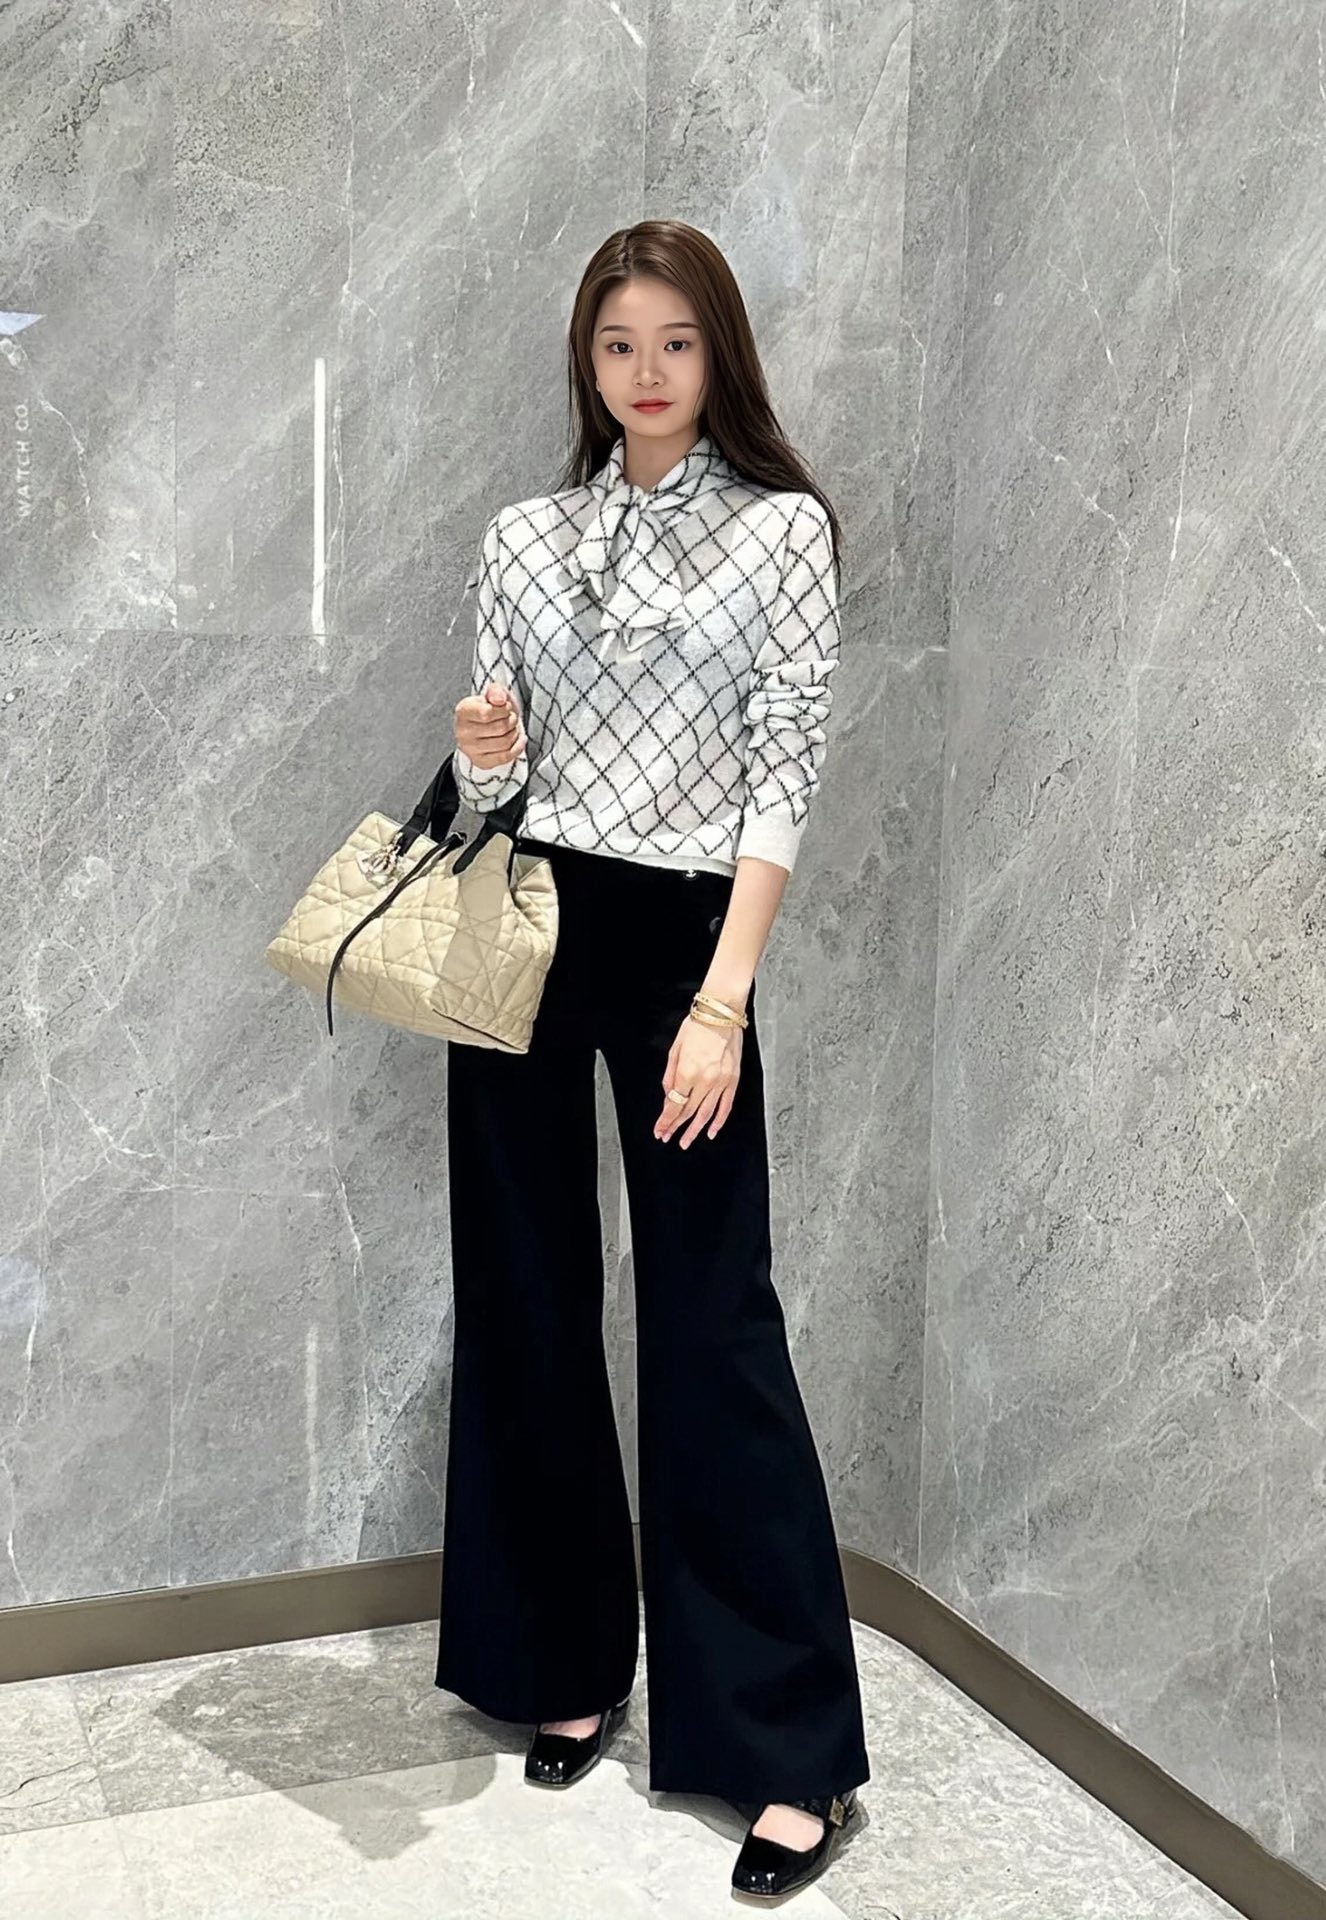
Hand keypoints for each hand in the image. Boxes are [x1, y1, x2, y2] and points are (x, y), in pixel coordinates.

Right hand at [454, 682, 525, 767]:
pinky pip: (506, 757)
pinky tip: (519, 738)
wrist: (480, 727)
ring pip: (505, 742)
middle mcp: (463, 732)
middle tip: (511, 717)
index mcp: (463, 712)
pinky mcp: (481, 762)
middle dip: (512, 720)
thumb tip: (499, 699)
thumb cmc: (487, 710)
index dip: (503, 709)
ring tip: (511, 727)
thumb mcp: (491, 694)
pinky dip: (517, 747)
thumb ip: (496, 691)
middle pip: (500, 728)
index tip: (505, 707)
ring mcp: (471, 749)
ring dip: (515, 733)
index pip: (487, 713)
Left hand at [654, 1011, 743, 1147]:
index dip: (666, 1120)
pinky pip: (726, 1106)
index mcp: (688, 1072)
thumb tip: (668, 1095)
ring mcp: (721, 1082)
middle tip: (668, 1137)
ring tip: (686, 1141)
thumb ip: (670, 1075)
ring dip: (695, 1130)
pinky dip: (718, 1121)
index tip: (660, 1130)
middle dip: (676, 1127)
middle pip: (688, 1111)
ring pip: (706, 1113)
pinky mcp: (733, 1080)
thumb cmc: (697, 1026)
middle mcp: (705, 1080)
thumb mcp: (675, 1048)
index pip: (674, 1104)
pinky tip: (711, 1131)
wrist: (721, 1013)